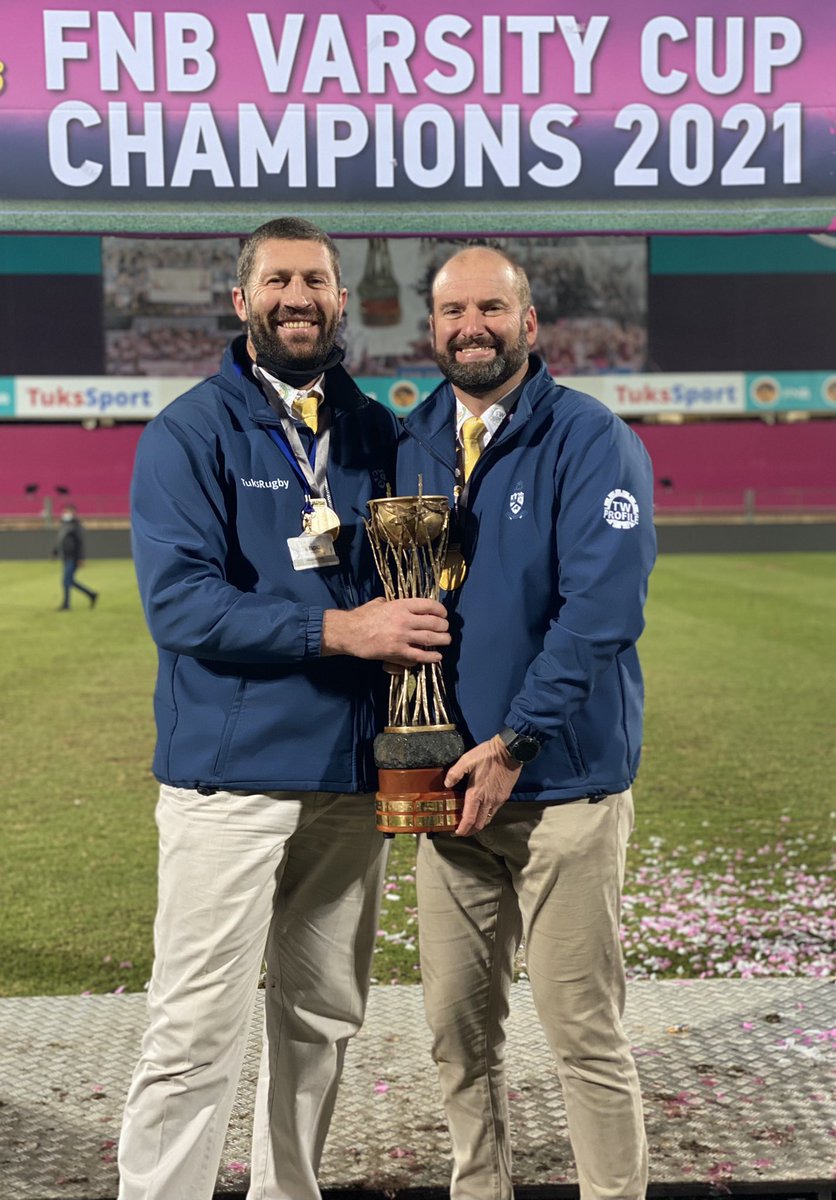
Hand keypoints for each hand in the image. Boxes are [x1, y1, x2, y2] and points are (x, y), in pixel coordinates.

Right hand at [322, 597, 449, 666]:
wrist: (349, 632)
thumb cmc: (362, 616)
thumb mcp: (379, 603)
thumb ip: (392, 603)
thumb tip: (399, 605)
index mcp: (401, 605)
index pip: (429, 605)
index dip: (440, 610)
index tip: (443, 614)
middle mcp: (405, 620)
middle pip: (433, 623)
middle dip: (443, 626)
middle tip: (445, 629)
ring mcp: (402, 637)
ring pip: (430, 639)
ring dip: (442, 640)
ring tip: (446, 640)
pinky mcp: (397, 652)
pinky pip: (419, 656)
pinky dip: (431, 657)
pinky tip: (437, 657)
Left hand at [445, 735, 521, 835]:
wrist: (510, 751)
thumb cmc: (487, 755)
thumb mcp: (467, 760)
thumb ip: (455, 773)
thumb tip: (446, 784)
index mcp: (476, 794)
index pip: (469, 819)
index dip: (462, 829)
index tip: (455, 833)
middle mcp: (488, 801)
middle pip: (479, 824)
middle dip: (469, 831)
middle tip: (461, 831)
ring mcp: (498, 800)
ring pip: (488, 819)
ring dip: (479, 825)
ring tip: (470, 824)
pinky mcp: (504, 797)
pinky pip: (494, 812)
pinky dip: (486, 816)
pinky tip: (482, 811)